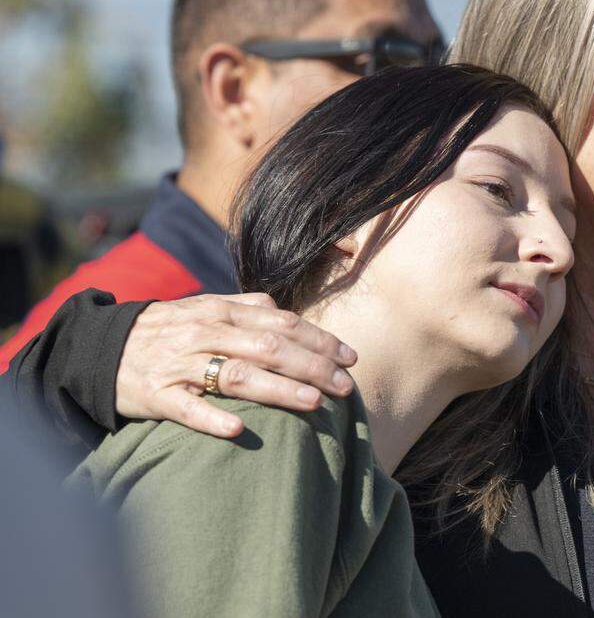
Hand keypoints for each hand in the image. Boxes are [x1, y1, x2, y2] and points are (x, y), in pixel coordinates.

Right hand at [115, 293, 356, 437]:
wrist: (99, 348)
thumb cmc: (166, 330)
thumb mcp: (205, 308)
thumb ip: (246, 307)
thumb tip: (286, 312)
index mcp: (222, 312)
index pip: (281, 324)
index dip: (319, 340)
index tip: (350, 358)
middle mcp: (204, 333)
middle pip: (267, 348)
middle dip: (311, 366)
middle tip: (344, 386)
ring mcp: (179, 365)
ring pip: (235, 375)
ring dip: (277, 389)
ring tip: (312, 403)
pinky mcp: (156, 395)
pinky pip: (186, 408)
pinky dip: (212, 418)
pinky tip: (239, 429)